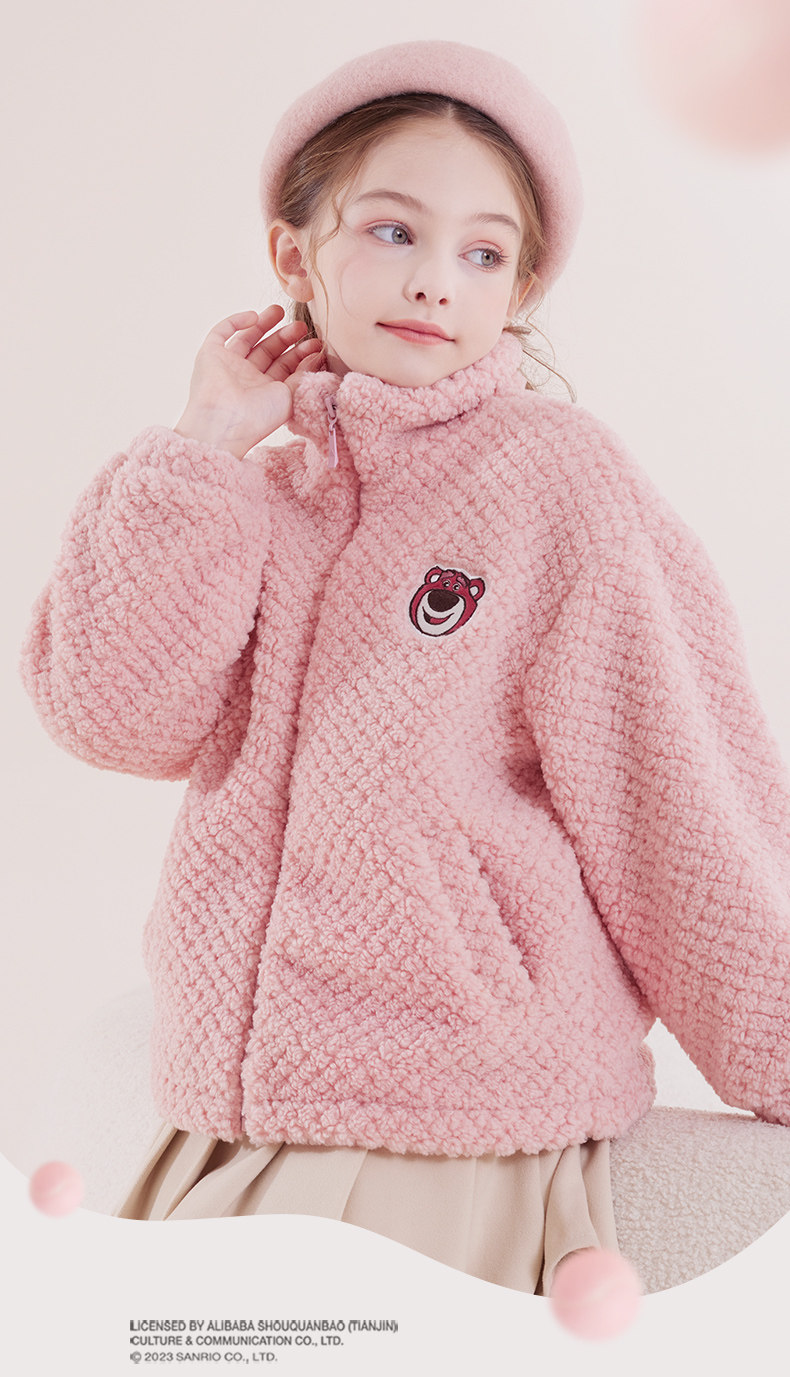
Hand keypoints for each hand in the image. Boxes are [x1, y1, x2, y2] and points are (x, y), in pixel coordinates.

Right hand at [173, 305, 324, 457]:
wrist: (226, 423)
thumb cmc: (259, 417)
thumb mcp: (290, 395)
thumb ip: (303, 375)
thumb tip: (316, 357)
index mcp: (264, 392)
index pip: (284, 366)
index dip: (300, 354)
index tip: (315, 343)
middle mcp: (246, 379)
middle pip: (267, 351)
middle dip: (284, 336)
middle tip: (301, 325)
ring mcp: (228, 366)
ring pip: (247, 338)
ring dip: (263, 324)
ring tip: (280, 311)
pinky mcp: (210, 354)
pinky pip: (222, 332)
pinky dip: (236, 322)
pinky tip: (254, 316)